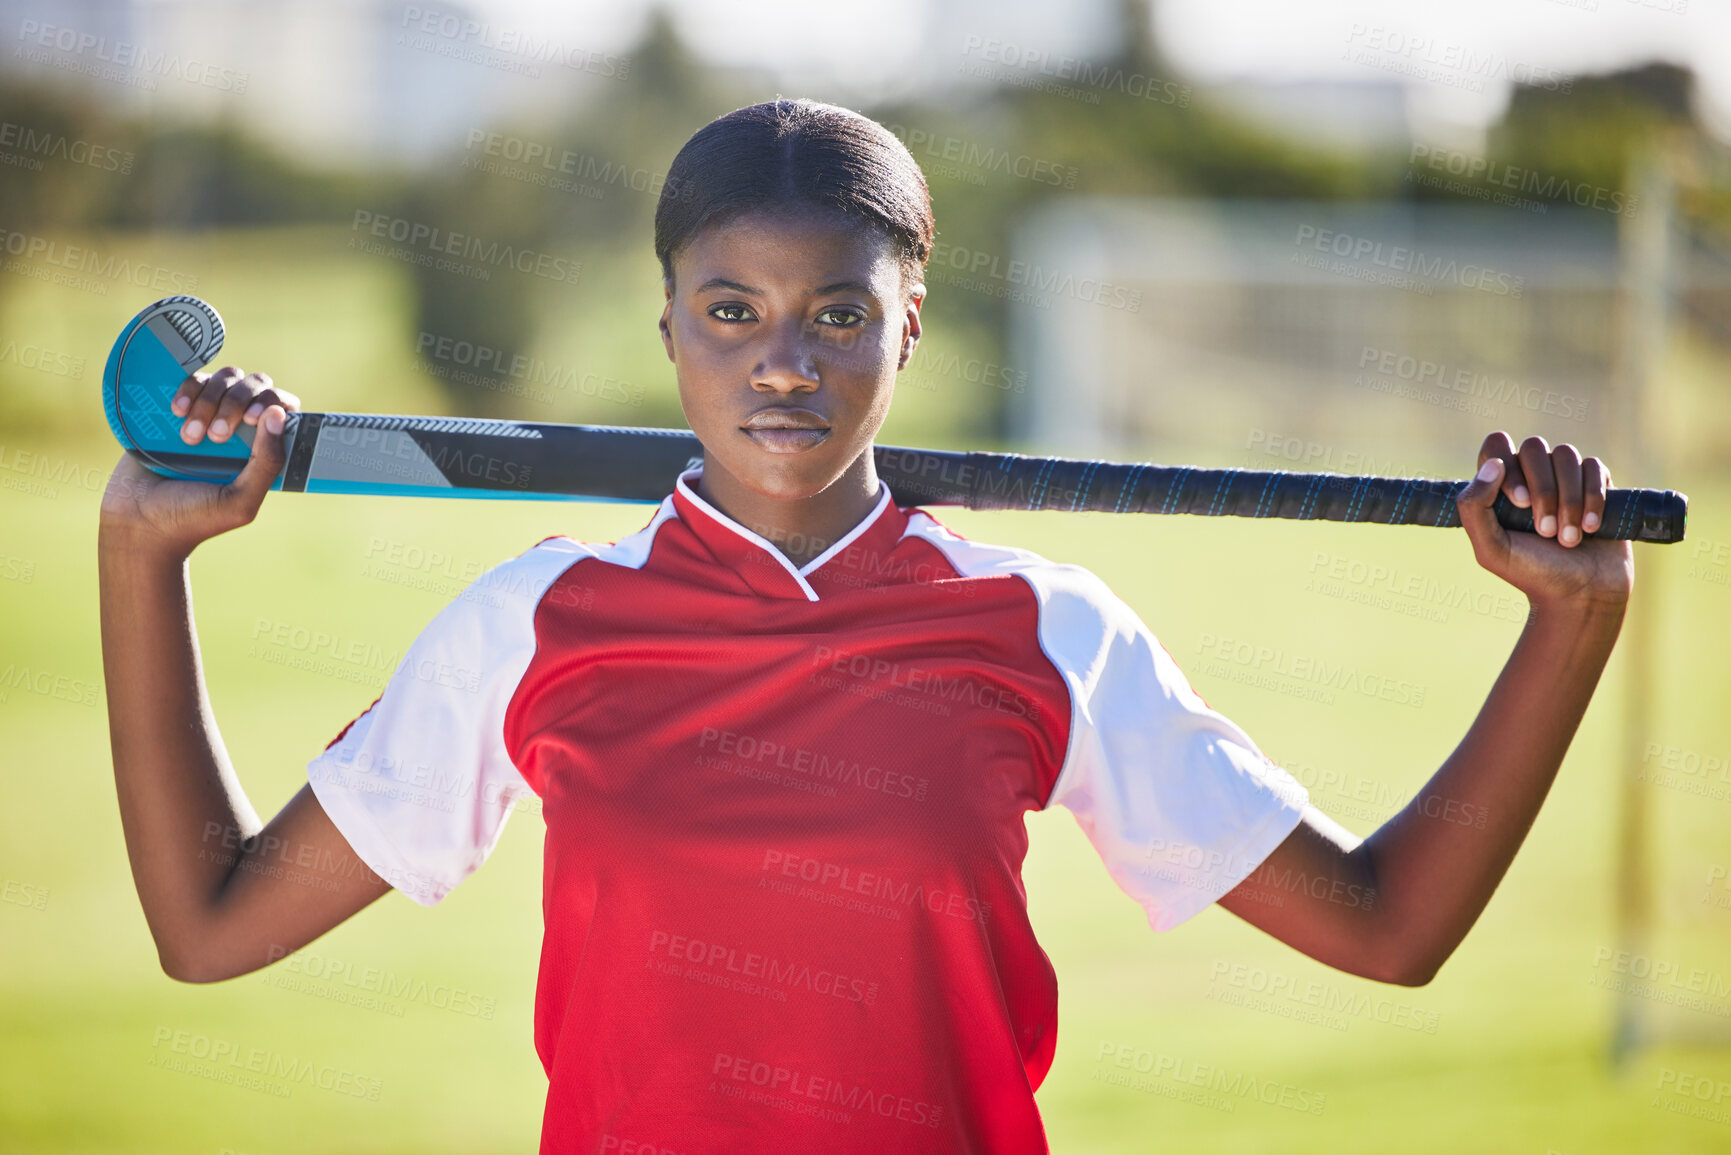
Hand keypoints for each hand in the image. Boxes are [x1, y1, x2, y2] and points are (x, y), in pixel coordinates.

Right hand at [98, 368, 301, 557]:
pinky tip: (176, 413)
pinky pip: (193, 380)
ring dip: (209, 402)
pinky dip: (187, 389)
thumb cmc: (194, 518)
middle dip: (235, 403)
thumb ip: (267, 462)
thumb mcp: (240, 501)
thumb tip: (280, 414)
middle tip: (217, 437)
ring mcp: (211, 414)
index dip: (274, 402)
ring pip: (225, 379)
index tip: (252, 418)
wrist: (138, 520)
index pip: (284, 407)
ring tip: (190, 438)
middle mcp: (241, 428)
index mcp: (263, 450)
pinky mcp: (180, 408)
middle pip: (255, 385)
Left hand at [1455, 432, 1632, 611]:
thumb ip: (1474, 507)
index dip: (1508, 466)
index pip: (1496, 445)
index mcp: (1498, 485)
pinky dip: (1592, 498)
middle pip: (1534, 448)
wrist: (1581, 595)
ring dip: (1569, 499)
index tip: (1520, 503)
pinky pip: (1594, 467)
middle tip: (1545, 532)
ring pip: (1566, 455)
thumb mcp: (1491, 548)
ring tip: (1568, 539)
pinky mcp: (1596, 483)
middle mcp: (1530, 474)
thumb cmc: (1531, 573)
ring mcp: (1564, 476)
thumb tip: (1493, 463)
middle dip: (1544, 490)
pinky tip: (1590, 528)